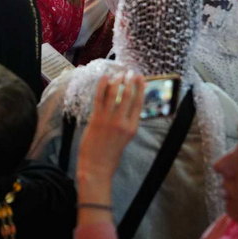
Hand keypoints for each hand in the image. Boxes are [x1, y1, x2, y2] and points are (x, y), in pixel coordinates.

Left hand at [75, 72, 143, 221]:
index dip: (140, 88)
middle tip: (130, 71)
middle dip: (130, 81)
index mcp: (133, 128)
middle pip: (129, 96)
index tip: (141, 78)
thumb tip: (126, 106)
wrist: (97, 167)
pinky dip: (102, 86)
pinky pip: (99, 98)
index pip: (139, 104)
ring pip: (115, 95)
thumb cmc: (110, 155)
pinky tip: (105, 77)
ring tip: (119, 73)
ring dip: (117, 81)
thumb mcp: (124, 139)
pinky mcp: (96, 119)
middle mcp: (123, 123)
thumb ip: (126, 123)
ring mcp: (109, 120)